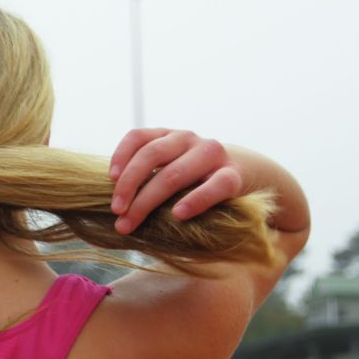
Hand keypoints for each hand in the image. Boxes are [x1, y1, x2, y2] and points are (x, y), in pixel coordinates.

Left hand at [108, 128, 243, 233]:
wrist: (248, 174)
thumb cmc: (197, 179)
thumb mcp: (171, 169)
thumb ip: (149, 178)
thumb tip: (115, 207)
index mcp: (168, 136)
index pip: (138, 136)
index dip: (121, 155)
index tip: (109, 179)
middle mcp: (188, 139)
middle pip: (151, 156)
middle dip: (128, 186)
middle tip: (116, 212)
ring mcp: (212, 154)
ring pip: (174, 174)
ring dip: (148, 200)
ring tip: (132, 221)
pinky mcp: (233, 175)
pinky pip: (214, 186)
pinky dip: (195, 200)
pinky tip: (179, 215)